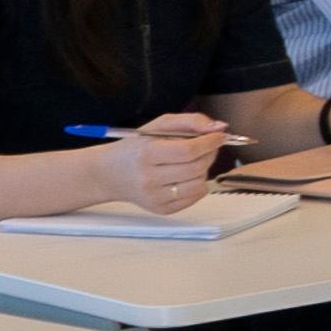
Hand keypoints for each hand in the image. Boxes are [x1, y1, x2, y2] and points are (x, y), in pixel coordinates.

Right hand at [94, 114, 224, 213]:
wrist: (110, 174)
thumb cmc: (137, 146)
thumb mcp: (159, 125)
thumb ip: (192, 121)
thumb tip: (220, 127)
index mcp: (147, 154)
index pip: (188, 151)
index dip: (210, 143)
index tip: (220, 136)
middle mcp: (149, 178)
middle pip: (196, 168)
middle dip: (210, 154)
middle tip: (208, 147)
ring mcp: (155, 197)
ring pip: (199, 184)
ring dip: (204, 170)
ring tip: (193, 161)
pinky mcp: (161, 209)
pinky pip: (194, 197)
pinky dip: (198, 184)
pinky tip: (186, 175)